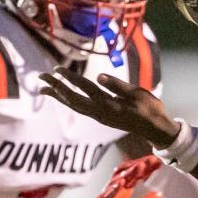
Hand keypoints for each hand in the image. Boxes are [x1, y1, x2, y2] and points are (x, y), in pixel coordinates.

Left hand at [39, 68, 177, 147]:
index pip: (85, 87)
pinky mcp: (102, 118)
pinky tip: (64, 96)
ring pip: (74, 105)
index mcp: (109, 103)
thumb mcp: (138, 93)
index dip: (70, 77)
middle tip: (41, 76)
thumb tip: (100, 76)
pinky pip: (80, 109)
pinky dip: (68, 101)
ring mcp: (100, 116)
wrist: (155, 129)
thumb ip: (118, 85)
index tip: (57, 68)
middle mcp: (100, 112)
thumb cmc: (150, 108)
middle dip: (56, 87)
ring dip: (58, 96)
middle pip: (72, 98)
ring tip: (45, 88)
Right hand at [48, 156, 163, 197]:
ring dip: (126, 175)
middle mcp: (111, 194)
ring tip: (139, 167)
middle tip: (151, 161)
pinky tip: (118, 185)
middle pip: (125, 176)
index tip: (157, 162)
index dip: (146, 169)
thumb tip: (160, 195)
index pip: (134, 178)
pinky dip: (110, 192)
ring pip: (114, 183)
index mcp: (120, 195)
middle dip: (138, 167)